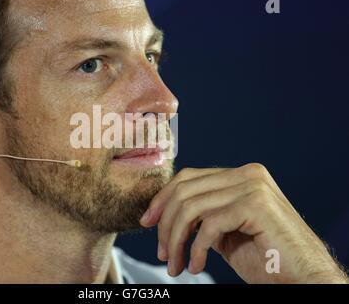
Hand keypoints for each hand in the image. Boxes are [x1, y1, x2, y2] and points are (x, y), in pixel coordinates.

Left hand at [140, 163, 347, 282]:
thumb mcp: (225, 231)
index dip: (162, 199)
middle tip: (161, 254)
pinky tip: (196, 266)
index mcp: (240, 175)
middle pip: (185, 190)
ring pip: (191, 208)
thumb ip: (203, 215)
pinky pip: (209, 225)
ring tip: (175, 265)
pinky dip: (196, 250)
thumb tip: (164, 213)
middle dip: (165, 224)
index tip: (146, 222)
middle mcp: (247, 173)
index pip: (188, 177)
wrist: (305, 278)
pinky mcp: (256, 204)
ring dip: (176, 241)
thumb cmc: (266, 258)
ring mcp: (253, 186)